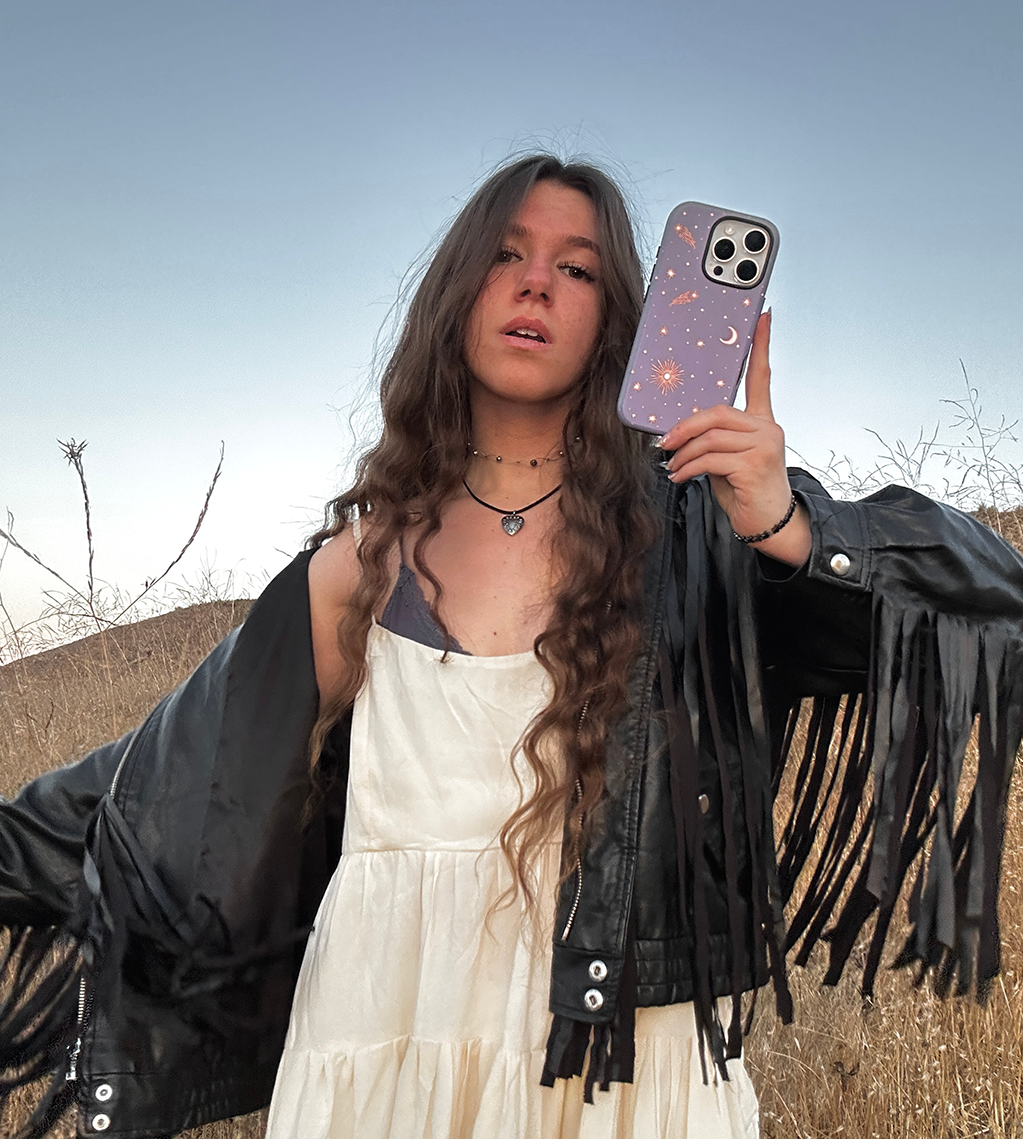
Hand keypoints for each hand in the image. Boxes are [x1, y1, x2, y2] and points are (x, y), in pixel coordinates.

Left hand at [658, 311, 811, 566]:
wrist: (770, 524)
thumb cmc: (746, 491)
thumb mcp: (726, 460)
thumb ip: (712, 440)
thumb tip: (677, 432)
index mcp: (762, 422)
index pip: (761, 377)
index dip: (761, 346)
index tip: (763, 317)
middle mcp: (767, 428)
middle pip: (717, 412)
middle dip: (684, 426)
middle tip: (664, 442)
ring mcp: (764, 445)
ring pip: (710, 437)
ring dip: (683, 453)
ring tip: (673, 467)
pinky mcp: (755, 464)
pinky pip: (710, 459)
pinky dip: (689, 468)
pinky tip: (680, 477)